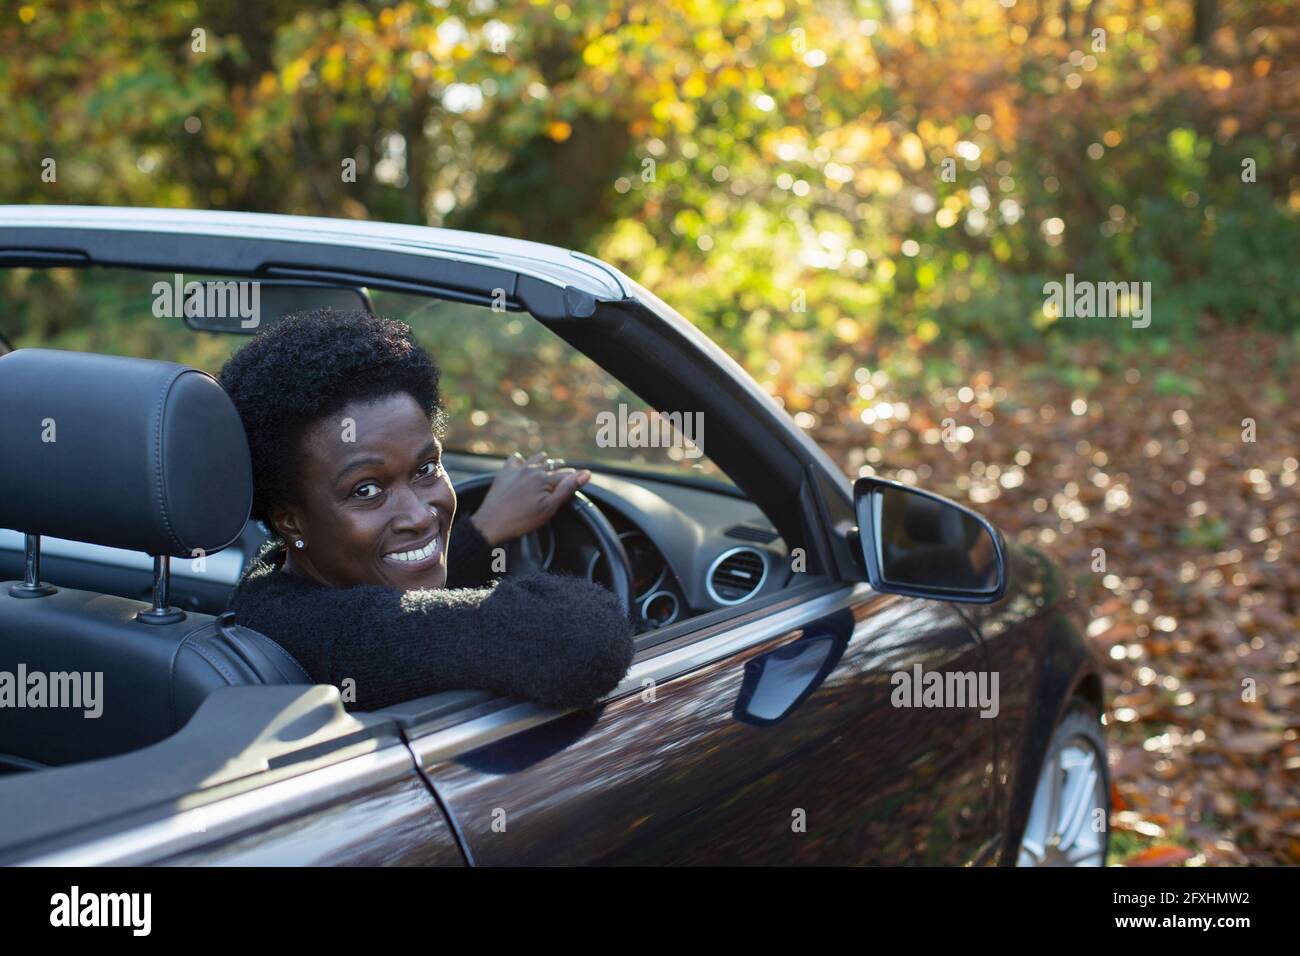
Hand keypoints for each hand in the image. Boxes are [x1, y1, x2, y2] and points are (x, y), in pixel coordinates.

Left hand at [468, 451, 590, 545]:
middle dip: (560, 468)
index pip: (566, 475)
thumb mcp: (549, 507)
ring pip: (536, 459)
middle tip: (565, 472)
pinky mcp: (505, 473)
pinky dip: (522, 459)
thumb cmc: (522, 519)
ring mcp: (517, 469)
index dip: (574, 477)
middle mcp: (532, 469)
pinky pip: (515, 459)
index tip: (580, 477)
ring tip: (549, 462)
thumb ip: (568, 488)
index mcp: (545, 478)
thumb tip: (586, 473)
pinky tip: (524, 463)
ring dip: (544, 460)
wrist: (491, 523)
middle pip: (552, 465)